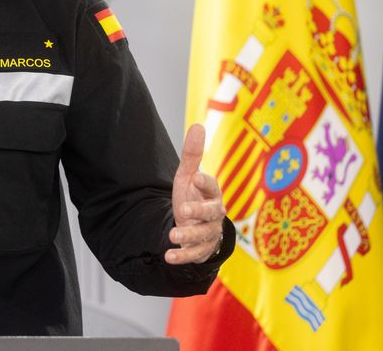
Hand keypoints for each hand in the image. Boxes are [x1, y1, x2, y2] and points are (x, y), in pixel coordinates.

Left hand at [166, 124, 226, 263]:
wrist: (195, 224)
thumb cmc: (193, 196)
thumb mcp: (188, 176)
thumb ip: (192, 155)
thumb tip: (198, 125)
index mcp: (211, 194)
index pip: (212, 186)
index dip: (205, 182)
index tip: (196, 176)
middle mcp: (214, 214)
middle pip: (210, 213)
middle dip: (198, 212)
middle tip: (183, 210)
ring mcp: (209, 233)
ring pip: (203, 235)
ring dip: (188, 236)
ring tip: (172, 235)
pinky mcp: (203, 249)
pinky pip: (195, 254)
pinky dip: (182, 256)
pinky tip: (168, 255)